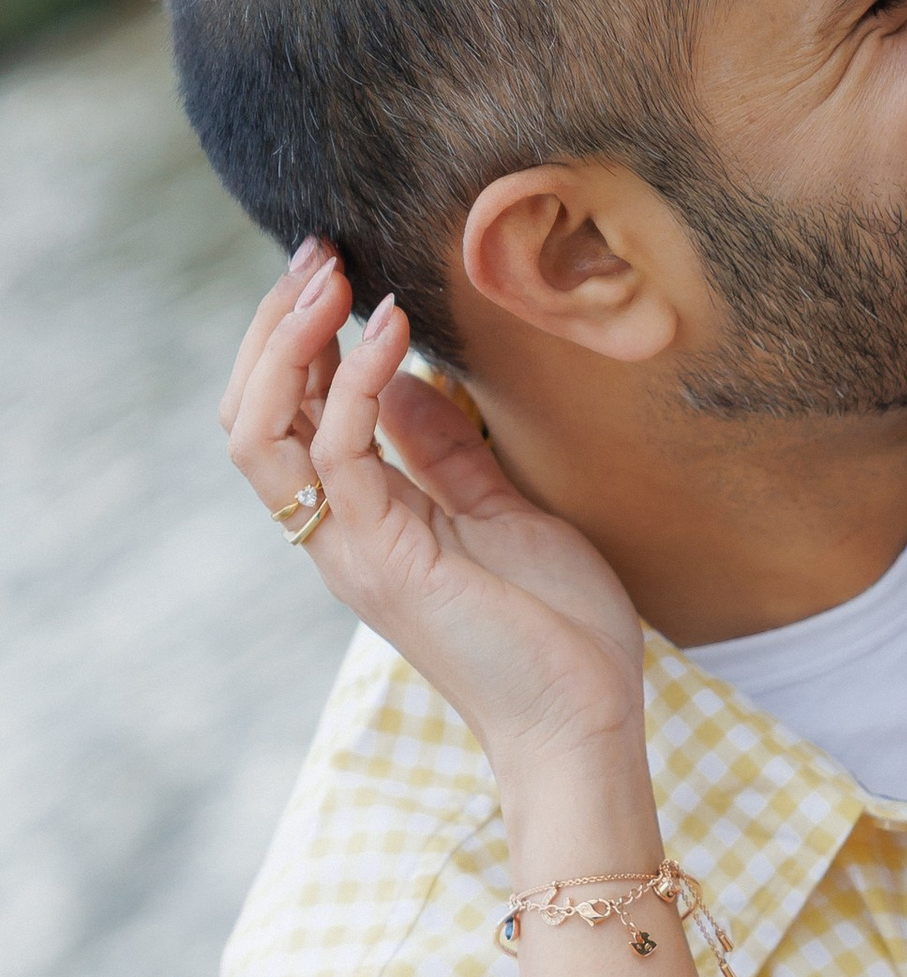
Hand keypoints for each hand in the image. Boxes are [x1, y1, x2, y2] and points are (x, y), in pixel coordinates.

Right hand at [221, 246, 648, 783]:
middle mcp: (340, 535)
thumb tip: (415, 383)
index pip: (288, 420)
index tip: (333, 271)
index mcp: (364, 523)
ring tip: (331, 277)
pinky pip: (341, 455)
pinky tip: (392, 329)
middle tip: (313, 254)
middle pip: (251, 419)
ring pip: (262, 435)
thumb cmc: (559, 630)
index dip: (296, 343)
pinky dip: (359, 382)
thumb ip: (449, 454)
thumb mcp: (505, 513)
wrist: (586, 722)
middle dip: (273, 329)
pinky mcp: (386, 559)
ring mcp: (354, 549)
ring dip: (290, 345)